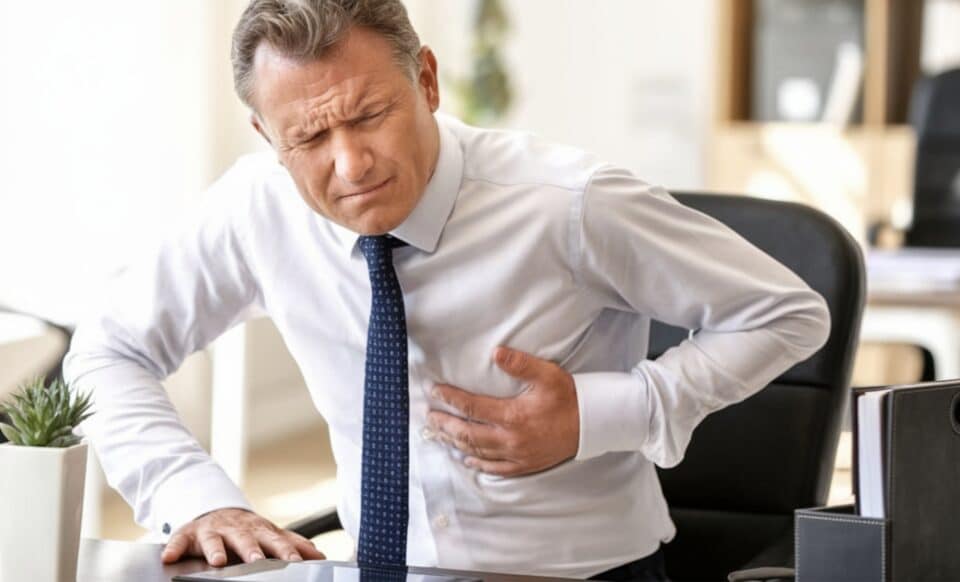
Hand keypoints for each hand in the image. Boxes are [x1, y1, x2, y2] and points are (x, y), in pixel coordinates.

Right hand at [160, 508, 325, 565]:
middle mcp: (236, 529)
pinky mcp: (189, 533)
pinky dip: (174, 547)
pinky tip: (170, 556)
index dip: (285, 551)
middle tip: (257, 560)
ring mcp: (212, 530)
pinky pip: (179, 540)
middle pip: (245, 539)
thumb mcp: (270, 534)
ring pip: (213, 539)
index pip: (275, 541)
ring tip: (217, 561)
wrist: (216, 511)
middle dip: (251, 550)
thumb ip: (293, 544)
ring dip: (215, 549)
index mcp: (259, 530)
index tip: (295, 561)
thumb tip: (319, 555)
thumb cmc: (247, 529)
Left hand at [428, 346, 579, 476]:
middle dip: (445, 424)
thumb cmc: (568, 397)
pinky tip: (467, 458)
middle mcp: (511, 439)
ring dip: (455, 442)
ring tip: (439, 433)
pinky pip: (495, 468)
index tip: (434, 391)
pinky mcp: (524, 465)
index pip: (471, 407)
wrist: (592, 424)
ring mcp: (516, 455)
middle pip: (467, 433)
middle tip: (429, 415)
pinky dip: (477, 463)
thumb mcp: (547, 375)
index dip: (450, 399)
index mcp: (513, 415)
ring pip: (477, 451)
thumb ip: (520, 364)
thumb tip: (496, 353)